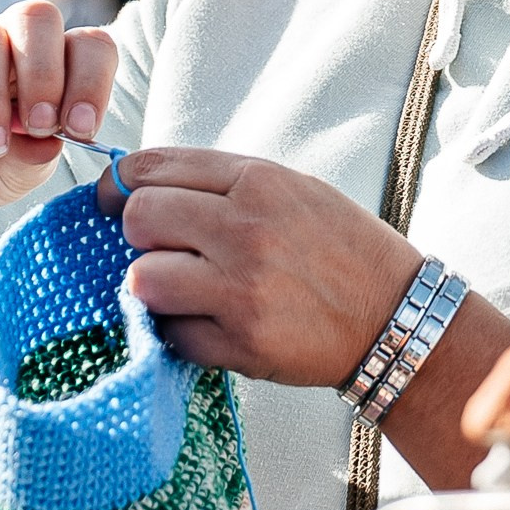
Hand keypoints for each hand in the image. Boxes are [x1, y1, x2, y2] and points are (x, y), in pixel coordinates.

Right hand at [0, 2, 118, 208]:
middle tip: (40, 126)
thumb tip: (49, 144)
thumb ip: (36, 158)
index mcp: (56, 62)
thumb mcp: (21, 173)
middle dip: (45, 76)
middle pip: (37, 20)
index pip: (88, 46)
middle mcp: (12, 41)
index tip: (80, 129)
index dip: (92, 81)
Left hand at [103, 148, 417, 383]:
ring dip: (155, 289)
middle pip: (139, 219)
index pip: (152, 167)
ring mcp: (244, 288)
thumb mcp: (292, 191)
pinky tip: (212, 325)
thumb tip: (140, 189)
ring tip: (186, 293)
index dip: (118, 185)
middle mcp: (247, 228)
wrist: (397, 316)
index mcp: (258, 181)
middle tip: (166, 251)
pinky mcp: (244, 342)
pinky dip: (183, 333)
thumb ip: (222, 185)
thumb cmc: (341, 250)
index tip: (112, 203)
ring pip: (143, 280)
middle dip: (140, 237)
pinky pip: (173, 335)